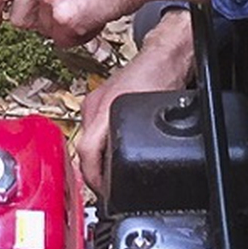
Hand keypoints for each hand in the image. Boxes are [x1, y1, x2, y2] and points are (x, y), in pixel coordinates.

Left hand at [0, 0, 208, 47]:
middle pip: (19, 18)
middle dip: (37, 20)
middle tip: (60, 10)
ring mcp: (50, 1)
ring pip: (42, 32)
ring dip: (59, 27)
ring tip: (83, 6)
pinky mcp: (66, 21)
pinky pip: (62, 41)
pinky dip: (77, 35)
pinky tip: (91, 16)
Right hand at [79, 16, 196, 195]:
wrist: (164, 56)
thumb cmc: (161, 78)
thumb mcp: (153, 117)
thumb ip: (142, 144)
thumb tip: (136, 170)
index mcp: (102, 108)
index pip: (86, 151)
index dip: (93, 178)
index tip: (103, 192)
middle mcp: (93, 106)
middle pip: (83, 149)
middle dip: (93, 173)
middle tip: (107, 191)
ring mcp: (94, 103)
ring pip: (87, 140)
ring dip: (95, 160)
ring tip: (108, 176)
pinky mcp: (100, 102)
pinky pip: (93, 131)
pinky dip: (99, 147)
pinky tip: (111, 154)